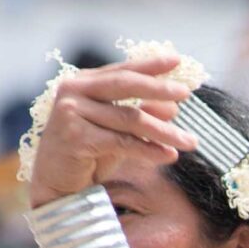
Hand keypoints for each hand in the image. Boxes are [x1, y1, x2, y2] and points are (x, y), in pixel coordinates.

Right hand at [23, 55, 201, 207]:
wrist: (58, 186)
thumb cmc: (87, 156)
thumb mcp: (118, 131)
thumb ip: (140, 115)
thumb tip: (173, 107)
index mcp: (82, 83)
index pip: (121, 70)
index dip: (150, 65)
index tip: (176, 61)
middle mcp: (73, 91)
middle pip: (125, 85)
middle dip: (159, 89)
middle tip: (186, 94)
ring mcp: (71, 112)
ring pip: (129, 118)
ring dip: (164, 131)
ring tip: (190, 141)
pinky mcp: (75, 137)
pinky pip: (123, 142)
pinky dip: (149, 150)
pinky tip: (169, 155)